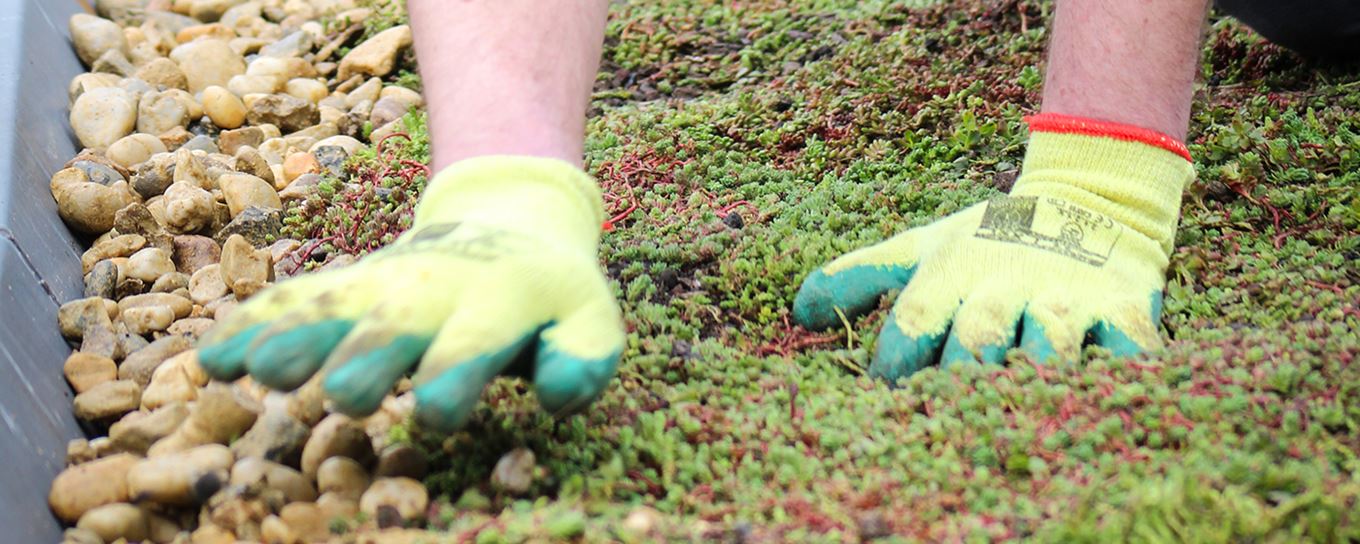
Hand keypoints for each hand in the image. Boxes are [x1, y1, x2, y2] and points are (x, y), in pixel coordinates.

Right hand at [198, 157, 624, 431]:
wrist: (509, 220)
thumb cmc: (550, 295)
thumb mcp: (589, 318)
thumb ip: (584, 355)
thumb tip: (559, 394)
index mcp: (500, 299)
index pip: (476, 340)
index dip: (456, 372)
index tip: (433, 411)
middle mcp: (434, 288)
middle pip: (395, 324)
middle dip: (371, 356)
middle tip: (345, 392)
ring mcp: (381, 282)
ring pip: (333, 307)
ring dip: (295, 337)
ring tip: (254, 370)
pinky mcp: (343, 286)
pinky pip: (294, 300)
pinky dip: (254, 324)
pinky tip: (213, 359)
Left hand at [793, 116, 1193, 381]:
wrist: (1092, 196)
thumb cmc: (991, 237)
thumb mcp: (923, 247)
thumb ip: (860, 276)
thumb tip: (802, 313)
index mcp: (954, 273)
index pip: (915, 319)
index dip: (896, 360)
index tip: (883, 397)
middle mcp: (1008, 285)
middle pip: (977, 340)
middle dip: (958, 377)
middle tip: (942, 419)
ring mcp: (1068, 299)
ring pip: (1048, 347)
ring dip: (1032, 378)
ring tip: (1014, 413)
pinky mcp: (1126, 308)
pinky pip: (1127, 349)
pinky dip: (1119, 373)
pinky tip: (1098, 399)